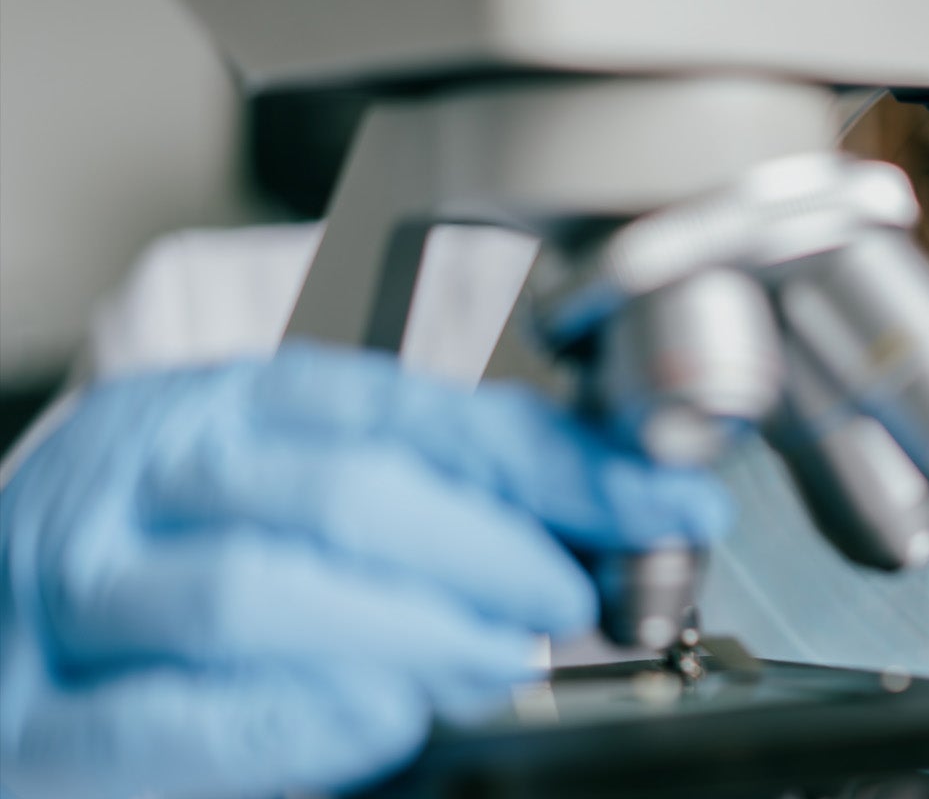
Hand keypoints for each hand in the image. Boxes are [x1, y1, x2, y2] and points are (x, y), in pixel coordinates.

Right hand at [0, 344, 731, 798]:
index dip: (554, 460)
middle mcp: (141, 479)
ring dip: (413, 633)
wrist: (5, 654)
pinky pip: (171, 717)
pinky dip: (295, 720)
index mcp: (216, 411)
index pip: (410, 410)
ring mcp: (73, 594)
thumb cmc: (162, 575)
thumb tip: (592, 517)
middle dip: (492, 549)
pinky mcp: (33, 723)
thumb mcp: (287, 501)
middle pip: (345, 490)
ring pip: (260, 591)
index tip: (658, 499)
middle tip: (568, 599)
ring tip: (499, 665)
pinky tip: (382, 717)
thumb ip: (421, 500)